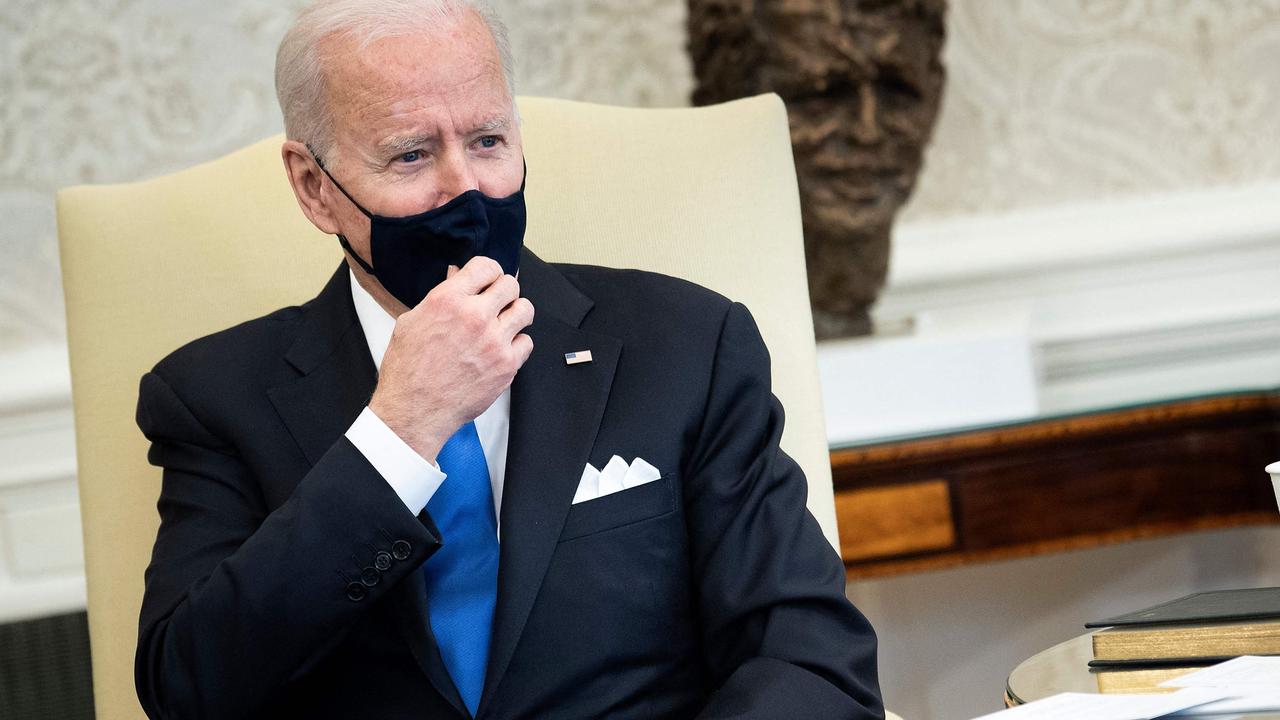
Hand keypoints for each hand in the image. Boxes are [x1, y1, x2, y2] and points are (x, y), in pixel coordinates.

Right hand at [368, 257, 533, 461]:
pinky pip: (527, 342)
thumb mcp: (412, 321)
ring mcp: (494, 341)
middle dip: (504, 291)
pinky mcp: (506, 365)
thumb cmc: (408, 369)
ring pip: (525, 310)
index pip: (486, 266)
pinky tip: (502, 349)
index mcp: (448, 300)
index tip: (488, 281)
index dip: (488, 272)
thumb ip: (441, 297)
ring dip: (516, 314)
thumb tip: (458, 276)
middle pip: (510, 285)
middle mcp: (474, 316)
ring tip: (505, 323)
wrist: (415, 410)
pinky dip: (517, 344)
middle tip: (497, 302)